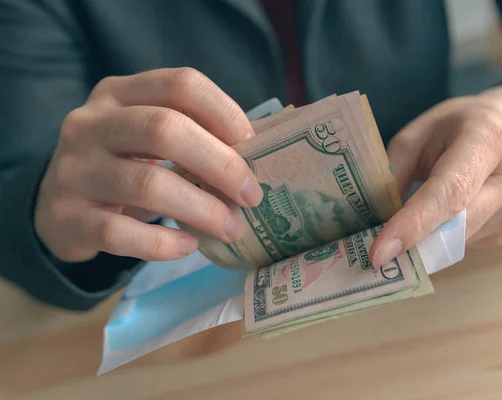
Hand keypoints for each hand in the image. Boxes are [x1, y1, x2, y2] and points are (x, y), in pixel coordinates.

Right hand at [34, 67, 263, 262]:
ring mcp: (74, 170)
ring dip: (202, 210)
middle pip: (165, 130)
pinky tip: (189, 246)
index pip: (179, 84)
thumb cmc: (120, 166)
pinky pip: (121, 232)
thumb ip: (192, 138)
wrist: (56, 206)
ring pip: (147, 184)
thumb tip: (255, 163)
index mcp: (119, 94)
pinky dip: (164, 244)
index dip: (224, 112)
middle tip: (251, 196)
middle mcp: (90, 124)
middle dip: (220, 165)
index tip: (252, 144)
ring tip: (231, 228)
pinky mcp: (67, 217)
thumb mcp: (146, 139)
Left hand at [370, 85, 501, 266]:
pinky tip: (443, 212)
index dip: (415, 223)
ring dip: (428, 237)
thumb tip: (377, 223)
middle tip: (376, 253)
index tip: (381, 252)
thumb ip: (395, 174)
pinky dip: (444, 237)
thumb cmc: (452, 130)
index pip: (451, 190)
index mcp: (487, 139)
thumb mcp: (415, 137)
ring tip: (416, 213)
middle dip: (414, 241)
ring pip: (459, 240)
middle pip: (458, 224)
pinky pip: (466, 244)